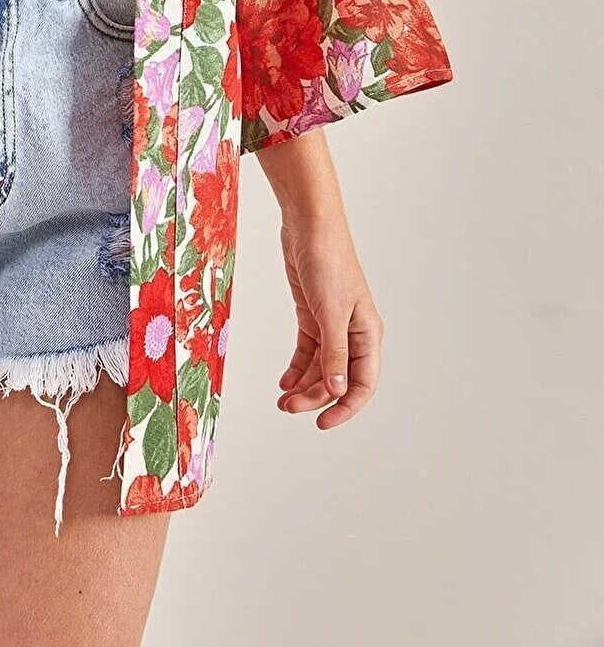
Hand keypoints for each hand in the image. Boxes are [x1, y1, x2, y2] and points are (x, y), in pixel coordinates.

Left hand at [275, 206, 383, 428]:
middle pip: (337, 378)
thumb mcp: (331, 311)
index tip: (323, 423)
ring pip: (321, 367)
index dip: (346, 407)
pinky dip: (297, 367)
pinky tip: (285, 381)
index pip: (363, 383)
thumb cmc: (329, 261)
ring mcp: (332, 324)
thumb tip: (338, 390)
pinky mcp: (313, 314)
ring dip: (304, 385)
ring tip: (282, 399)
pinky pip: (308, 350)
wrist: (309, 226)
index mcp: (367, 333)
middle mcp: (353, 332)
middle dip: (315, 397)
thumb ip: (334, 352)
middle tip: (288, 407)